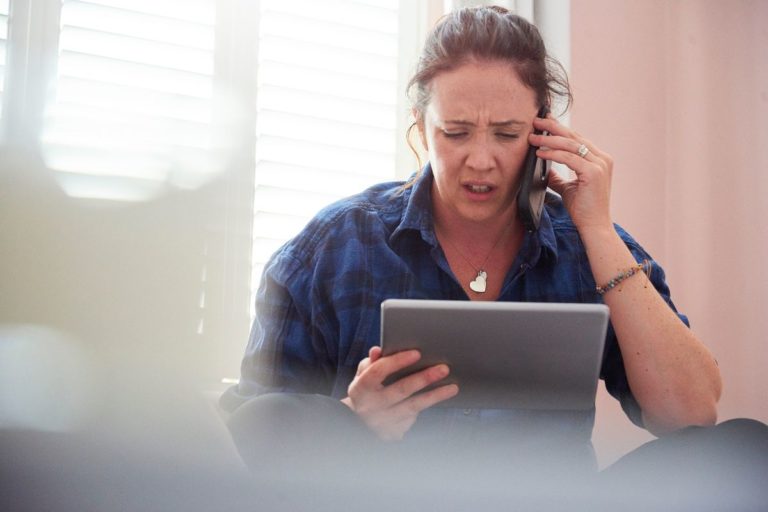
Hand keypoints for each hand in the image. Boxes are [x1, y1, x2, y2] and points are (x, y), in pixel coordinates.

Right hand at [341, 346, 458, 440]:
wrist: (358, 422)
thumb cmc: (366, 391)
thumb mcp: (363, 375)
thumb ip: (372, 362)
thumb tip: (378, 350)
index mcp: (360, 388)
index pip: (378, 372)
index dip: (397, 361)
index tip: (417, 353)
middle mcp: (370, 407)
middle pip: (400, 390)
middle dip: (424, 378)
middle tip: (443, 369)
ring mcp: (382, 423)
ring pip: (412, 407)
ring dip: (434, 396)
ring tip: (452, 387)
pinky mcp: (392, 433)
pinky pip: (413, 419)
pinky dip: (425, 408)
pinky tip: (438, 399)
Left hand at [528, 116, 614, 233]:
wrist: (594, 226)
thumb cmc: (584, 209)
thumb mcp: (568, 188)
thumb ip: (558, 176)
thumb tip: (545, 168)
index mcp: (599, 159)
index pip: (577, 139)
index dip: (560, 129)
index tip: (544, 122)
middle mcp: (602, 159)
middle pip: (574, 137)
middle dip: (553, 127)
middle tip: (536, 120)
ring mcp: (600, 164)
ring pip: (570, 145)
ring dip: (549, 139)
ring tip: (532, 137)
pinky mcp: (593, 172)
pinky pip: (569, 158)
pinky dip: (553, 153)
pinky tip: (540, 153)